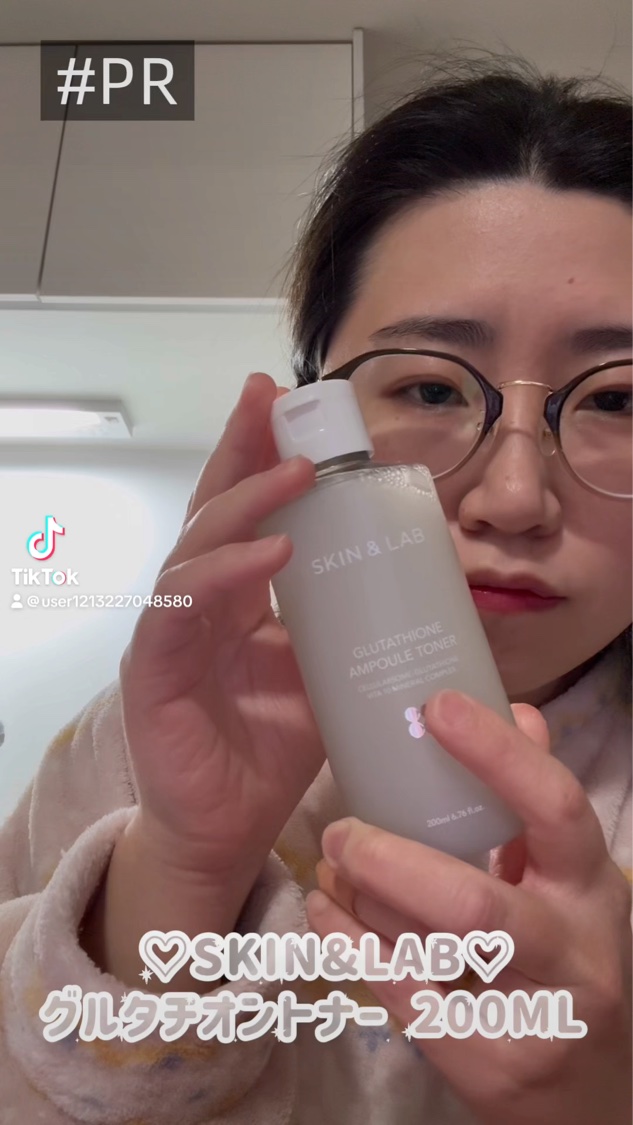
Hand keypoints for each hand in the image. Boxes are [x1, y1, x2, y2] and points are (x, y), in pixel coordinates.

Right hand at [118, 372, 324, 917]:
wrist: (226, 828)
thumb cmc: (271, 750)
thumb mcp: (328, 676)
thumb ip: (349, 628)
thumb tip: (420, 586)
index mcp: (238, 597)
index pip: (243, 511)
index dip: (259, 454)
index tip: (288, 404)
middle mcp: (200, 600)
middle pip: (212, 506)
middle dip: (239, 446)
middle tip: (267, 395)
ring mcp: (172, 629)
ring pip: (197, 544)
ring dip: (243, 502)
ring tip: (293, 472)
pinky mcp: (154, 668)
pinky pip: (184, 606)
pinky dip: (226, 573)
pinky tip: (270, 552)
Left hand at [306, 690, 632, 1124]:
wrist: (588, 1090)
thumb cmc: (563, 958)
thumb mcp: (566, 879)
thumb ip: (535, 803)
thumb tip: (520, 708)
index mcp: (589, 883)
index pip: (554, 806)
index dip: (496, 753)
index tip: (436, 706)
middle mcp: (573, 949)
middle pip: (474, 901)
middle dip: (390, 860)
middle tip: (341, 830)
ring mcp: (534, 1014)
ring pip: (432, 951)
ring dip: (365, 901)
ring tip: (330, 866)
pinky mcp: (488, 1064)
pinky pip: (404, 996)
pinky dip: (350, 947)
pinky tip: (324, 915)